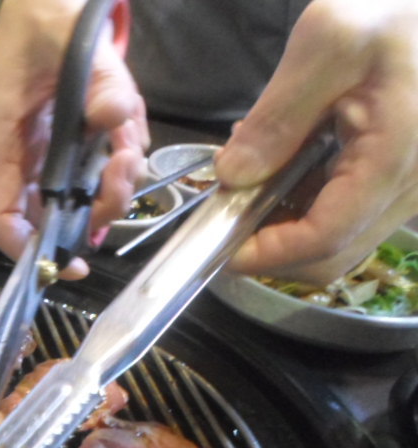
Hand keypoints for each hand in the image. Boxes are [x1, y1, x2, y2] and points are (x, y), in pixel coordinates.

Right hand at [0, 0, 148, 278]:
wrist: (46, 0)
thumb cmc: (44, 17)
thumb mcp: (72, 38)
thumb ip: (99, 80)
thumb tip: (114, 117)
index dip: (29, 251)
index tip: (70, 266)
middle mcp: (13, 157)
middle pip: (46, 217)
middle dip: (92, 209)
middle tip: (121, 175)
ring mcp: (39, 154)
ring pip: (77, 199)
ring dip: (112, 183)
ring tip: (126, 144)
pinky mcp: (62, 146)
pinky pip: (94, 173)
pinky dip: (117, 160)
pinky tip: (122, 129)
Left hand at [216, 0, 417, 284]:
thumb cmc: (395, 10)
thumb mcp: (328, 42)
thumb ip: (278, 116)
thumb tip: (233, 176)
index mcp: (396, 158)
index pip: (324, 238)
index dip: (265, 253)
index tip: (218, 243)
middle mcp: (411, 186)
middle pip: (331, 254)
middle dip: (270, 246)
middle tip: (226, 211)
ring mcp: (410, 187)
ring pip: (340, 241)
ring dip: (286, 226)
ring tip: (251, 182)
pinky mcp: (403, 179)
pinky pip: (350, 214)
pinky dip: (307, 206)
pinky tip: (283, 170)